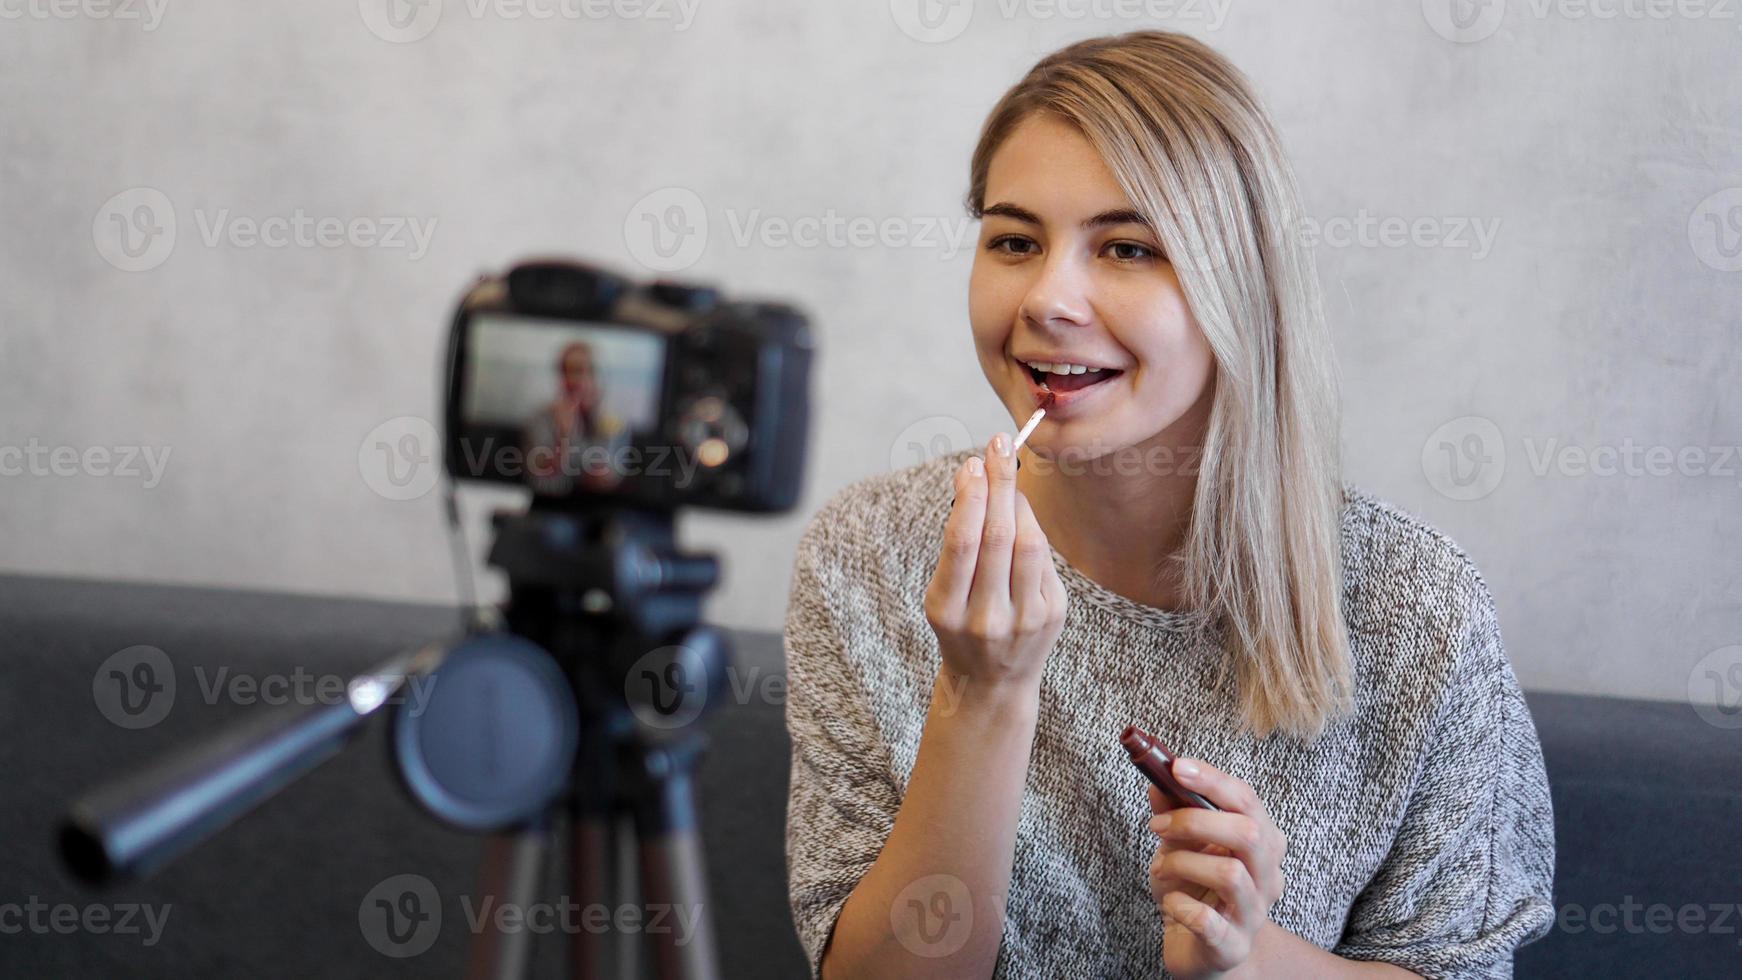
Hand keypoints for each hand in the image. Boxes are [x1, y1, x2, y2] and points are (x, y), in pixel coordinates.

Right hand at [923, 434, 1067, 690]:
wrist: (992, 682)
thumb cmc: (961, 625)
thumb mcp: (943, 593)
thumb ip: (958, 543)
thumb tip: (975, 478)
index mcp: (948, 610)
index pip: (962, 542)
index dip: (969, 496)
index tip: (972, 462)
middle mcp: (987, 617)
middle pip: (998, 536)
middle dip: (998, 483)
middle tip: (997, 445)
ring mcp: (1025, 619)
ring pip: (1028, 544)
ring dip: (1018, 500)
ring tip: (1007, 472)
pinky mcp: (1053, 614)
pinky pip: (1044, 558)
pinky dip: (1030, 528)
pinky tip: (1019, 513)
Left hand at [1145, 761, 1287, 978]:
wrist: (1199, 948)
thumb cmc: (1193, 890)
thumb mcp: (1178, 845)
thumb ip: (1172, 811)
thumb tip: (1158, 780)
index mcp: (1260, 843)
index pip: (1247, 800)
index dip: (1212, 780)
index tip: (1177, 767)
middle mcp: (1267, 876)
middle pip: (1249, 833)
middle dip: (1195, 821)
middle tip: (1157, 826)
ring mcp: (1253, 914)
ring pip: (1230, 874)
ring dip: (1182, 863)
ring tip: (1160, 868)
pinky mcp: (1232, 946)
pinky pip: (1208, 920)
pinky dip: (1180, 905)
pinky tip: (1171, 902)